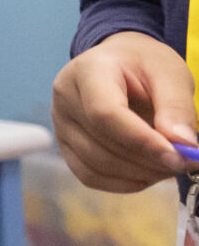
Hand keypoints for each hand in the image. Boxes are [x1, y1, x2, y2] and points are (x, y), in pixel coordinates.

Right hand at [52, 29, 196, 191]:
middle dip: (149, 160)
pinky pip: (90, 176)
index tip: (178, 157)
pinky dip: (123, 183)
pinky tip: (148, 173)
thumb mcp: (170, 73)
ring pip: (97, 165)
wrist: (119, 62)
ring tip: (169, 165)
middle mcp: (65, 98)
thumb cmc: (144, 65)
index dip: (141, 140)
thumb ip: (177, 108)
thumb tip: (184, 147)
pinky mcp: (64, 145)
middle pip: (102, 144)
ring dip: (140, 174)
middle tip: (185, 162)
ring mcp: (60, 123)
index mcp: (87, 71)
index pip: (104, 113)